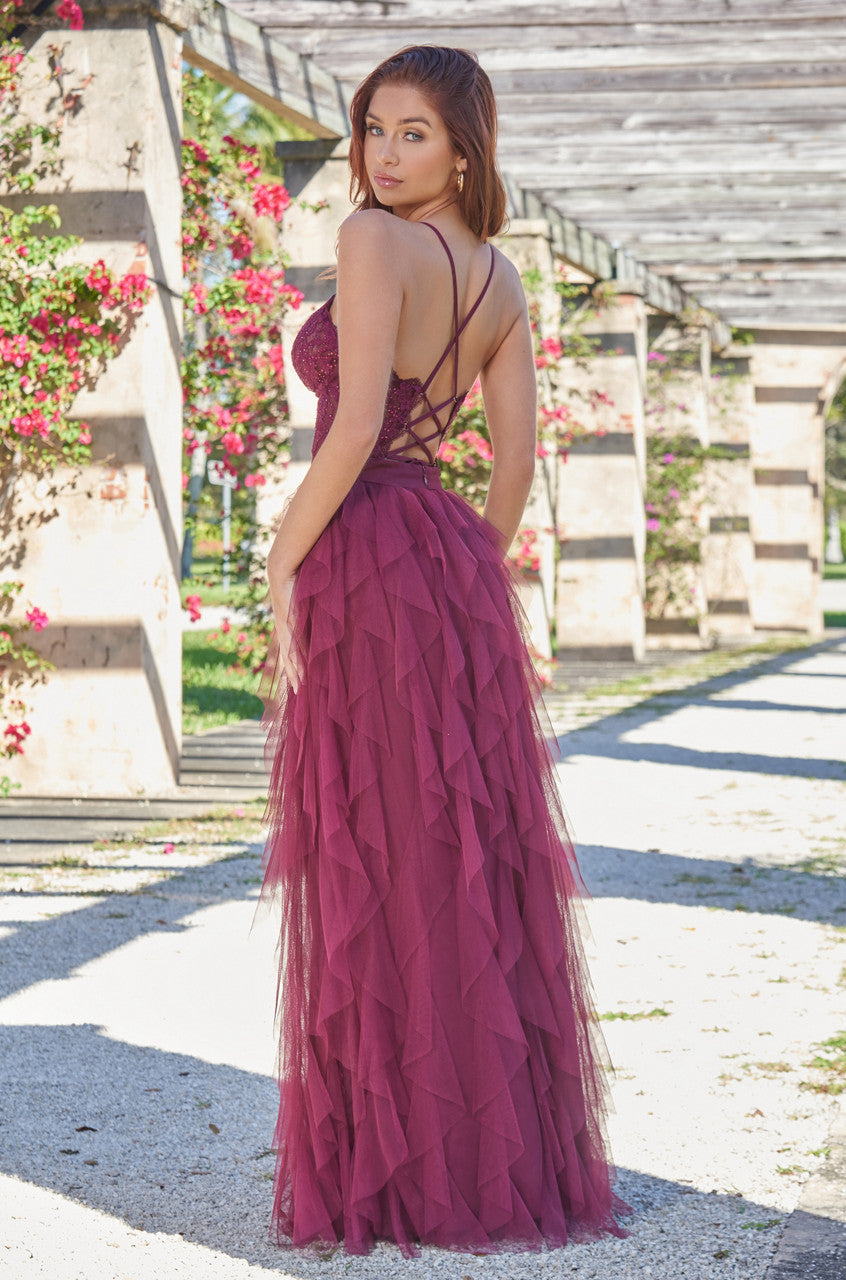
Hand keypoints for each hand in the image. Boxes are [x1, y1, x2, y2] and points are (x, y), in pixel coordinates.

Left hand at [268, 569, 301, 692]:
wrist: (281, 570)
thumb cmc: (294, 582)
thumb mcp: (301, 602)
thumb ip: (305, 613)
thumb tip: (315, 618)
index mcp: (285, 626)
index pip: (290, 651)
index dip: (293, 666)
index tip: (298, 679)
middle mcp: (283, 630)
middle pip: (287, 658)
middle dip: (293, 675)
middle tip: (297, 692)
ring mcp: (285, 626)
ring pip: (290, 654)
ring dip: (295, 671)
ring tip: (300, 685)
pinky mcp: (289, 621)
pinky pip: (294, 642)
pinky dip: (297, 656)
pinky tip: (301, 667)